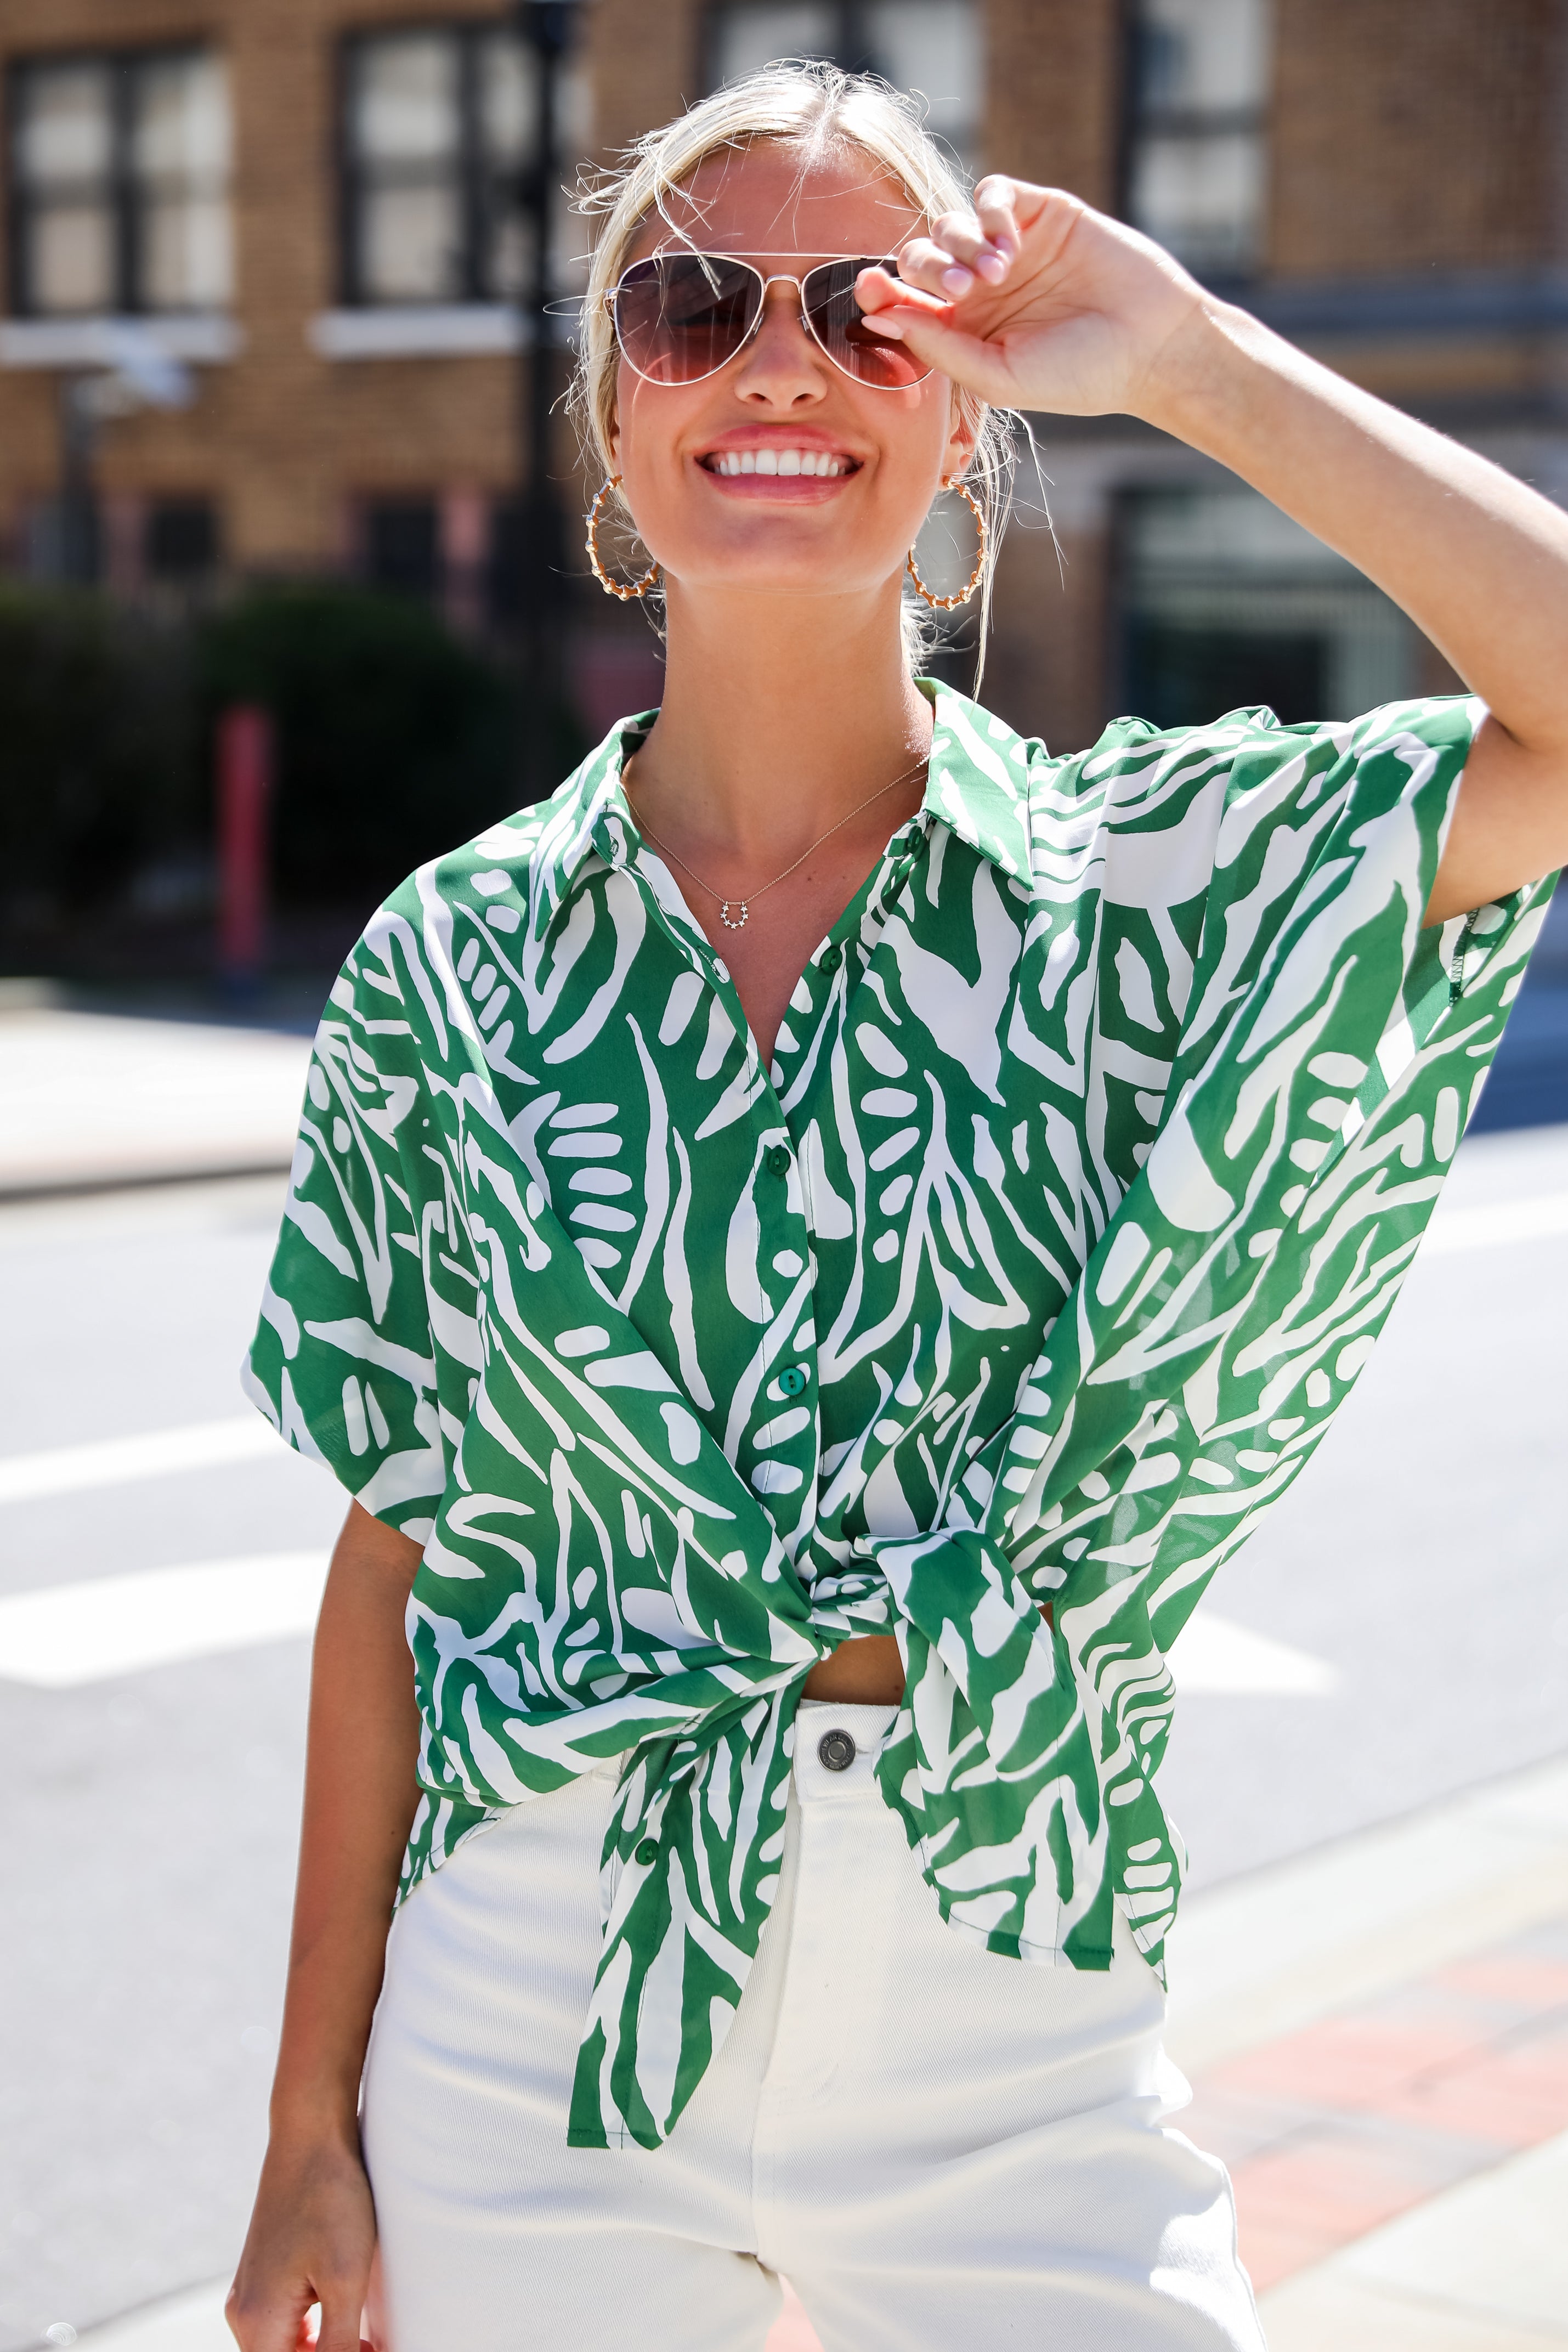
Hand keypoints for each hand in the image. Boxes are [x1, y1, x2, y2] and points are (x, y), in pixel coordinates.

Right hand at [226, 2133, 377, 2351]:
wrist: (311, 2134)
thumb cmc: (330, 2200)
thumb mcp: (345, 2280)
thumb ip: (339, 2345)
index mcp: (257, 2323)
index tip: (370, 2348)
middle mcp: (243, 2314)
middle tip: (371, 2344)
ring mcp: (250, 2292)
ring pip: (284, 2348)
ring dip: (322, 2351)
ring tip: (366, 2338)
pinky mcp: (264, 2273)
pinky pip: (284, 2323)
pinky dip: (314, 2333)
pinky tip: (347, 2318)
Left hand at [855, 179, 1209, 421]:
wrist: (1149, 345)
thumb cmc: (1077, 375)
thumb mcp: (997, 374)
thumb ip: (938, 345)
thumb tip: (880, 316)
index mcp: (962, 330)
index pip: (904, 303)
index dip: (878, 291)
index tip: (866, 287)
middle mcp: (978, 286)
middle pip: (919, 257)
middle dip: (927, 268)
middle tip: (962, 290)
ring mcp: (1008, 246)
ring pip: (951, 223)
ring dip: (963, 244)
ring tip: (1000, 274)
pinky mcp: (1039, 211)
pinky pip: (992, 192)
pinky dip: (991, 210)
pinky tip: (1010, 241)